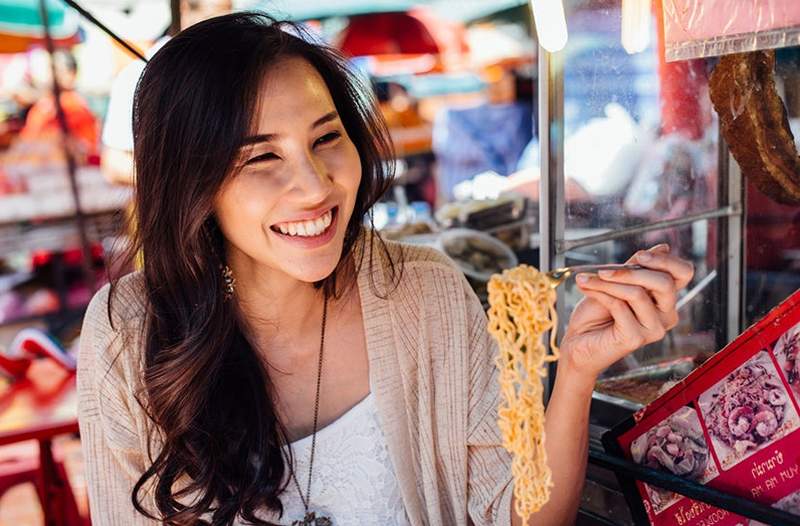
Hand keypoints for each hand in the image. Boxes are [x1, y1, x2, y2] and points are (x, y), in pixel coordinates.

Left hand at [559, 244, 693, 380]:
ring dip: (607, 283)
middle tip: (604, 269)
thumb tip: (663, 247)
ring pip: (637, 293)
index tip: (640, 255)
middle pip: (665, 283)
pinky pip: (619, 306)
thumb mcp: (615, 282)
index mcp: (665, 299)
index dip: (666, 261)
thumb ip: (635, 267)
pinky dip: (599, 293)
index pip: (683, 274)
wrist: (576, 341)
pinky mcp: (636, 338)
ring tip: (585, 280)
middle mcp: (666, 315)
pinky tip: (585, 289)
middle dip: (631, 271)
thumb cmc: (595, 314)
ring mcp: (654, 329)